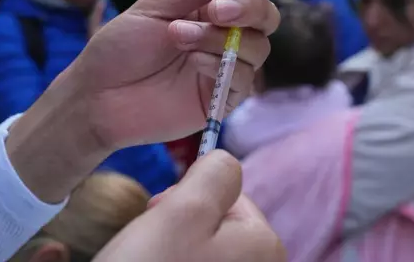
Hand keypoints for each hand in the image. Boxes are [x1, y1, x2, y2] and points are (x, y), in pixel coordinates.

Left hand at [7, 0, 286, 202]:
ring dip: (219, 37)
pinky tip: (192, 62)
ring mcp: (226, 67)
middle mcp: (225, 34)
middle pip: (266, 16)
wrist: (97, 96)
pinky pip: (243, 79)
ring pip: (257, 47)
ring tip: (178, 37)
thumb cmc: (121, 48)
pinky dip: (219, 65)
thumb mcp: (156, 7)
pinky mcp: (222, 99)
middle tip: (214, 8)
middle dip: (247, 7)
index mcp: (211, 5)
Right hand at [93, 150, 285, 261]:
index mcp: (265, 246)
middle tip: (149, 251)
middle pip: (216, 230)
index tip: (156, 216)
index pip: (229, 197)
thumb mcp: (182, 212)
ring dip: (172, 254)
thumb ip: (214, 175)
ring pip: (202, 256)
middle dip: (179, 231)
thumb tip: (226, 161)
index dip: (188, 200)